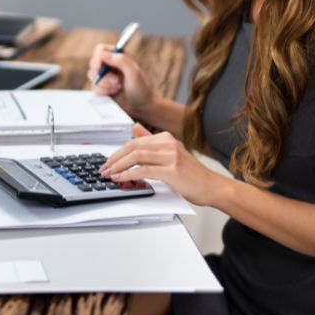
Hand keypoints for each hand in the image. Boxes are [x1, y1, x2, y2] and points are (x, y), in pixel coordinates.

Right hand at [87, 43, 156, 119]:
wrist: (141, 107)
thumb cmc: (141, 89)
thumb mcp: (134, 73)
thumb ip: (120, 61)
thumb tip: (103, 54)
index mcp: (119, 56)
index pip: (100, 49)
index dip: (97, 57)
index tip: (99, 67)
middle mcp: (110, 64)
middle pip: (93, 63)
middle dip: (103, 75)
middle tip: (116, 81)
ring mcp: (105, 76)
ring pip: (92, 76)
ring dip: (104, 84)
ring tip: (118, 88)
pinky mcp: (102, 87)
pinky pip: (93, 87)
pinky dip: (102, 91)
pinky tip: (113, 93)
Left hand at [99, 124, 229, 206]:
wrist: (211, 186)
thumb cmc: (190, 174)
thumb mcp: (169, 153)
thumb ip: (151, 141)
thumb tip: (134, 128)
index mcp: (165, 138)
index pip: (134, 141)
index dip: (117, 152)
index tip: (107, 163)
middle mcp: (168, 143)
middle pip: (132, 147)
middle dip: (114, 159)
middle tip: (103, 169)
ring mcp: (171, 156)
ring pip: (136, 156)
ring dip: (118, 166)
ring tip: (109, 174)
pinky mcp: (172, 170)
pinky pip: (144, 170)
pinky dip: (129, 174)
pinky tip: (121, 178)